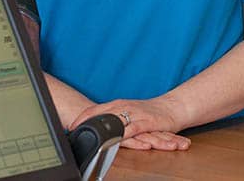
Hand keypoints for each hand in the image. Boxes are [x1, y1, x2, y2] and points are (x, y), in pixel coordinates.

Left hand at [70, 97, 190, 151]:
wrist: (173, 108)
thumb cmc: (150, 112)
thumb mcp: (129, 113)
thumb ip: (115, 118)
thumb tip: (99, 125)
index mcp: (119, 104)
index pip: (96, 109)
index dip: (82, 117)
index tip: (70, 125)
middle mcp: (125, 107)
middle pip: (101, 114)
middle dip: (87, 122)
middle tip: (73, 130)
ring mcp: (135, 114)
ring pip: (115, 121)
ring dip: (101, 128)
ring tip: (88, 135)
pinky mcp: (146, 122)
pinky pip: (132, 129)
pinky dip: (122, 134)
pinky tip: (114, 139)